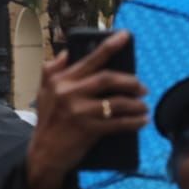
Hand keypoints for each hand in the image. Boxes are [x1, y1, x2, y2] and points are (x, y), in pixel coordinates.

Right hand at [23, 30, 149, 188]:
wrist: (44, 154)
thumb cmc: (48, 120)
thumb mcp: (44, 91)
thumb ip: (53, 70)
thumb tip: (68, 51)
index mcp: (60, 80)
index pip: (90, 59)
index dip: (110, 46)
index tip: (127, 35)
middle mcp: (68, 92)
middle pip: (108, 79)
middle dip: (130, 82)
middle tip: (142, 88)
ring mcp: (79, 111)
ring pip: (116, 102)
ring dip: (136, 104)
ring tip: (144, 106)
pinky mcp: (88, 129)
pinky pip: (118, 123)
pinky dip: (134, 122)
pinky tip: (142, 121)